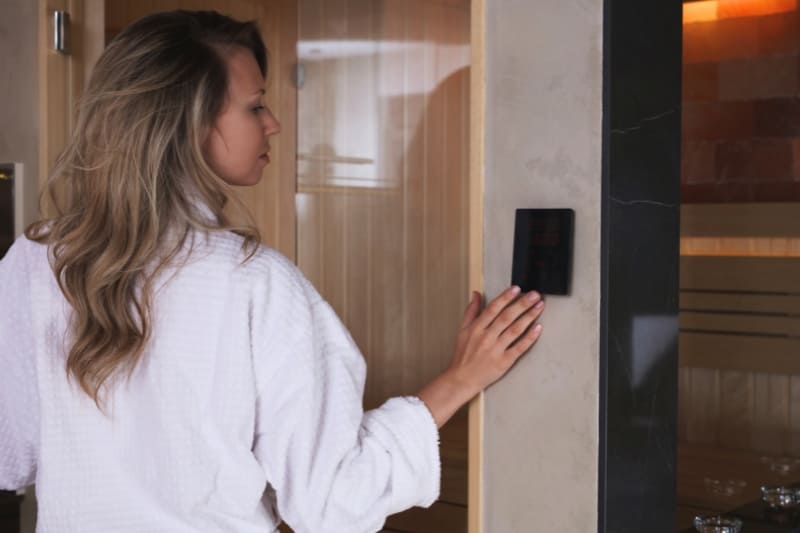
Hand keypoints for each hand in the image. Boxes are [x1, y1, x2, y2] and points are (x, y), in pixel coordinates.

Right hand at [416, 286, 543, 426]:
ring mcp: (496, 349)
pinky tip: (538, 328)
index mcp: (477, 328)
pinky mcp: (504, 361)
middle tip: (534, 295)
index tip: (517, 288)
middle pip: (507, 316)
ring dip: (529, 317)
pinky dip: (529, 337)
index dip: (506, 297)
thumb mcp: (463, 330)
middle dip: (522, 304)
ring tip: (539, 307)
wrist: (462, 378)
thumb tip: (476, 294)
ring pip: (515, 330)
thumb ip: (471, 311)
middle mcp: (487, 337)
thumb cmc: (463, 355)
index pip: (493, 308)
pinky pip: (519, 347)